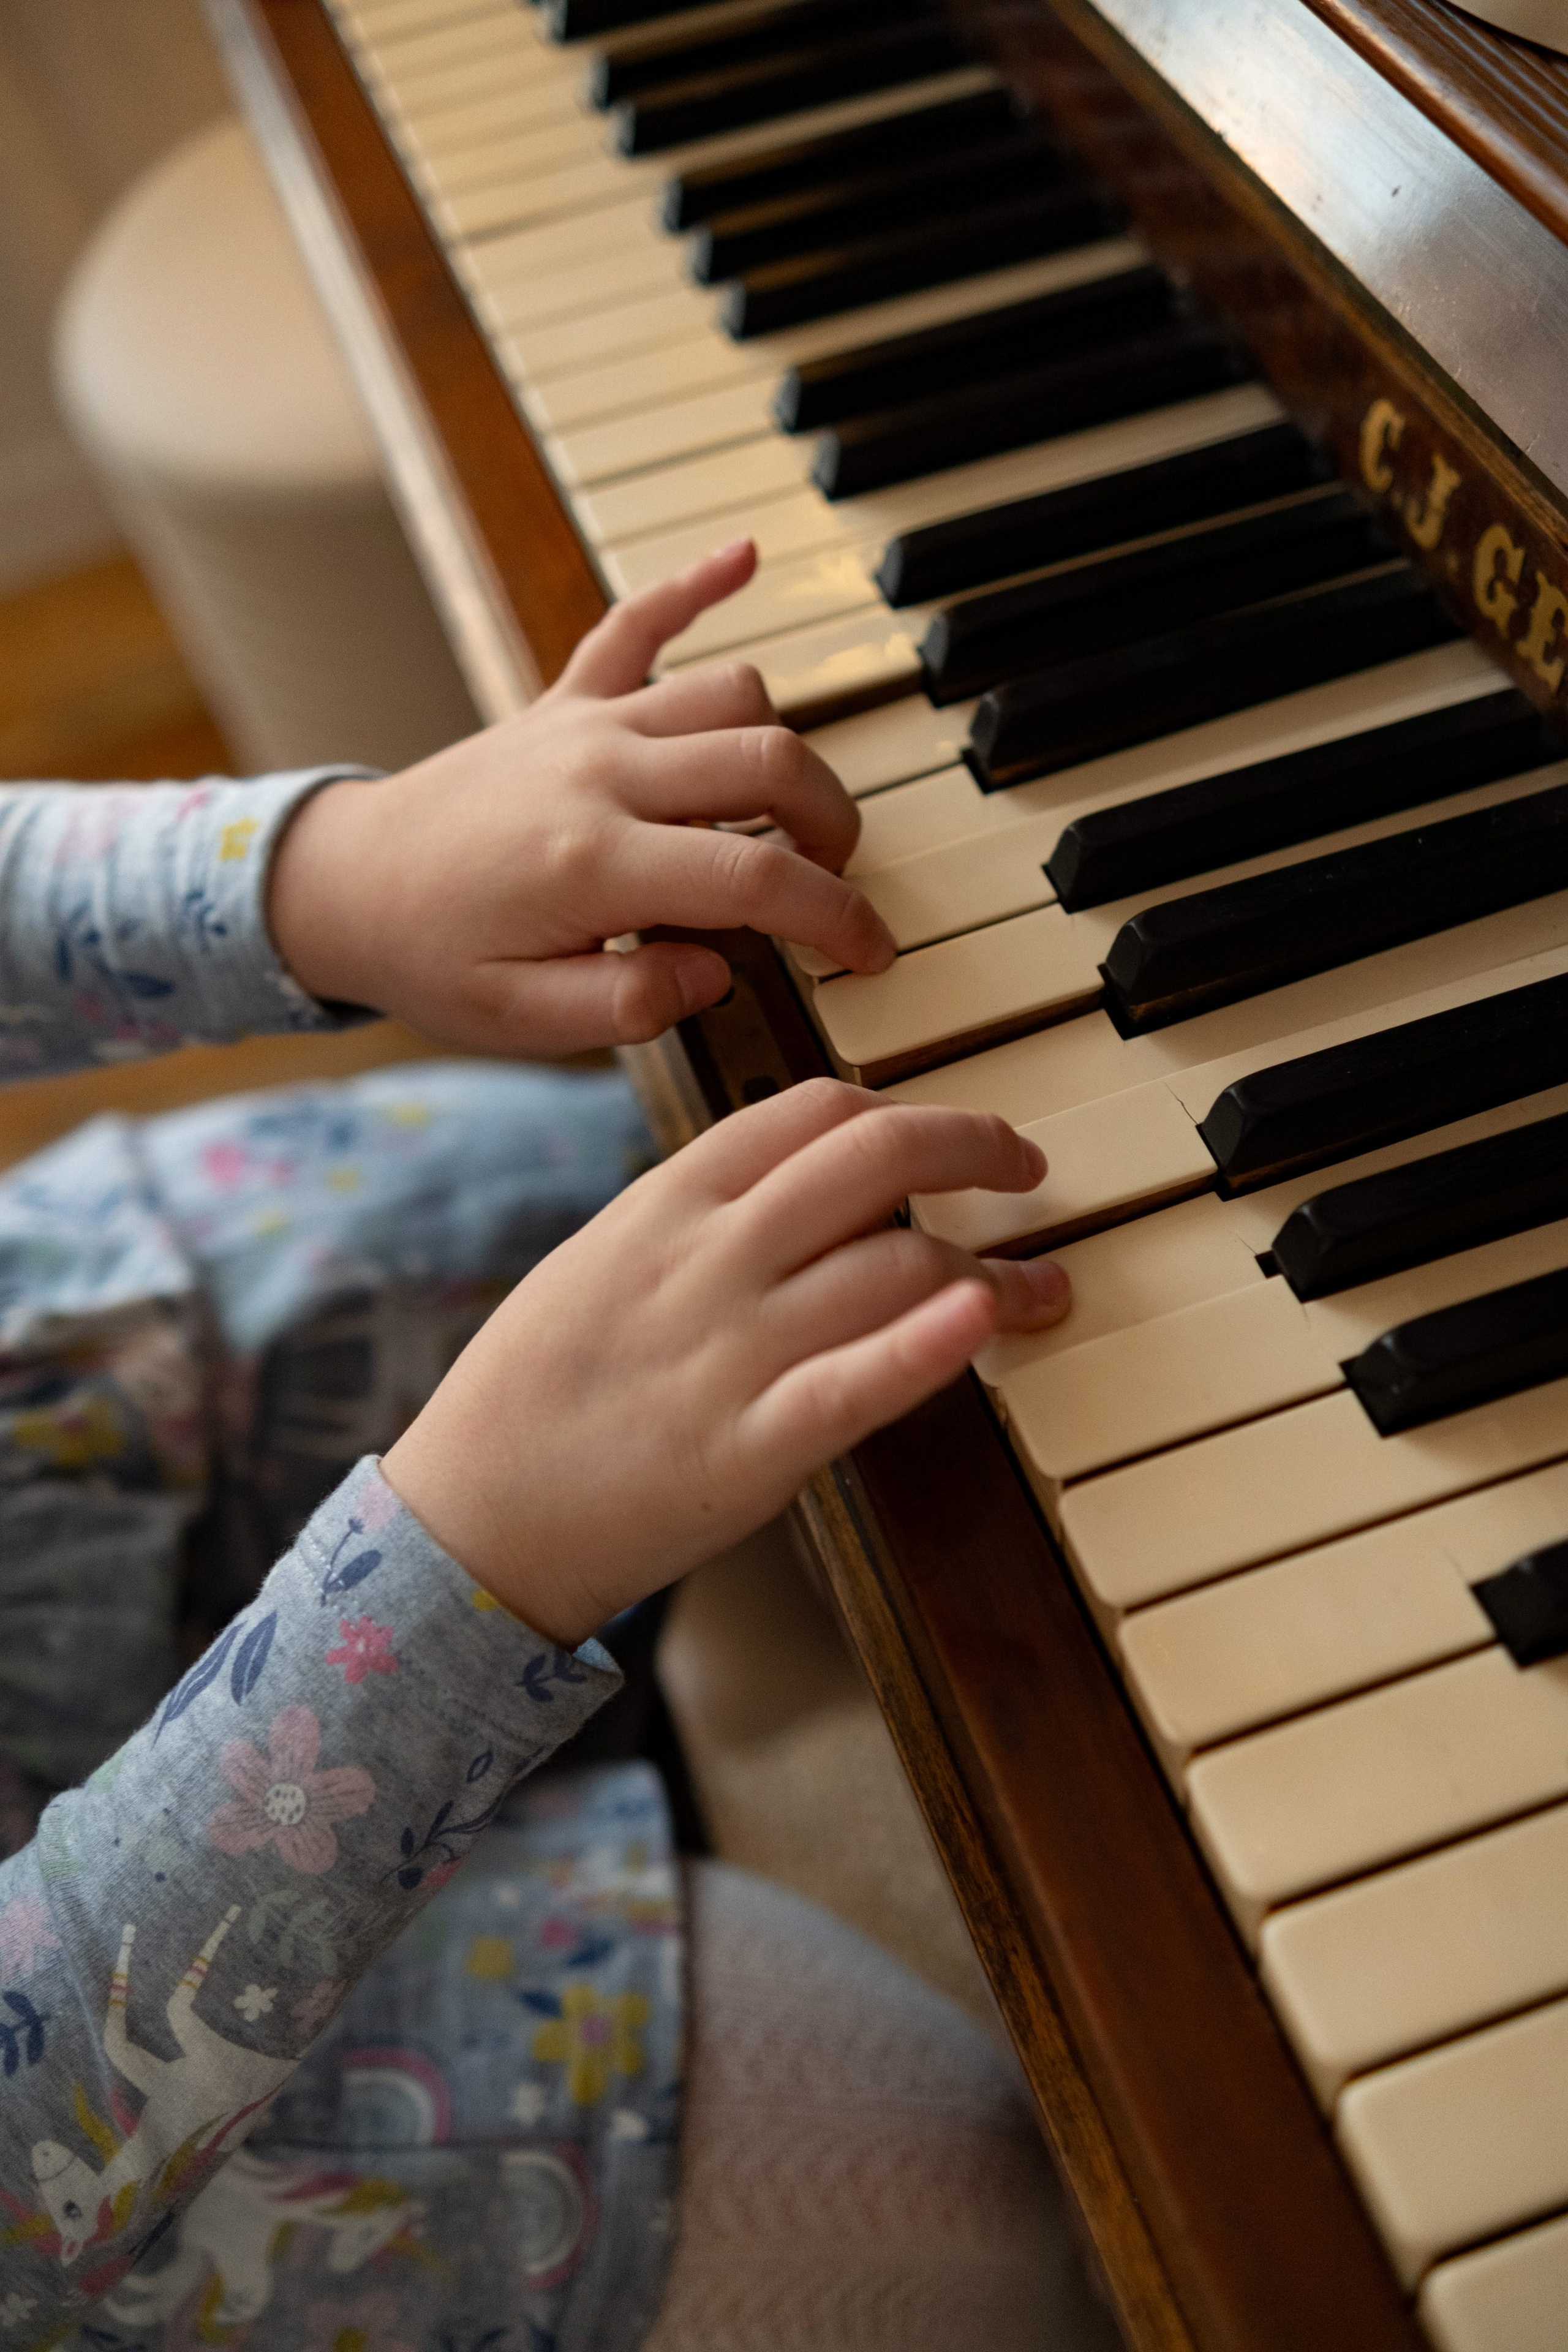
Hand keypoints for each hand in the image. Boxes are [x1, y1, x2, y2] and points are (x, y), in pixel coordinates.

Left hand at [267, 542, 893, 1055]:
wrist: (344, 884)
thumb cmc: (432, 955)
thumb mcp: (523, 1020)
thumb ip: (629, 1008)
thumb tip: (717, 969)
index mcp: (595, 864)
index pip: (758, 878)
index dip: (838, 917)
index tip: (871, 950)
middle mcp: (600, 774)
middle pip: (770, 765)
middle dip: (833, 824)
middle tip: (834, 879)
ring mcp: (585, 725)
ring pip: (730, 696)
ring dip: (782, 750)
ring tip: (787, 812)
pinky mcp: (564, 700)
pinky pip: (635, 622)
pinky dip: (692, 586)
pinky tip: (743, 557)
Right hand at [382, 1081, 1069, 1645]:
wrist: (475, 1517)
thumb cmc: (533, 1392)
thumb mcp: (600, 1260)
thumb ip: (693, 1214)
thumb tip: (794, 1184)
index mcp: (665, 1203)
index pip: (812, 1109)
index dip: (905, 1107)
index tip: (950, 1133)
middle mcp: (707, 1260)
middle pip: (874, 1159)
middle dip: (973, 1147)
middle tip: (1024, 1171)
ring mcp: (731, 1354)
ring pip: (892, 1267)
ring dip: (992, 1271)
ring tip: (1038, 1289)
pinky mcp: (752, 1451)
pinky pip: (858, 1382)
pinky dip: (931, 1346)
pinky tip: (984, 1321)